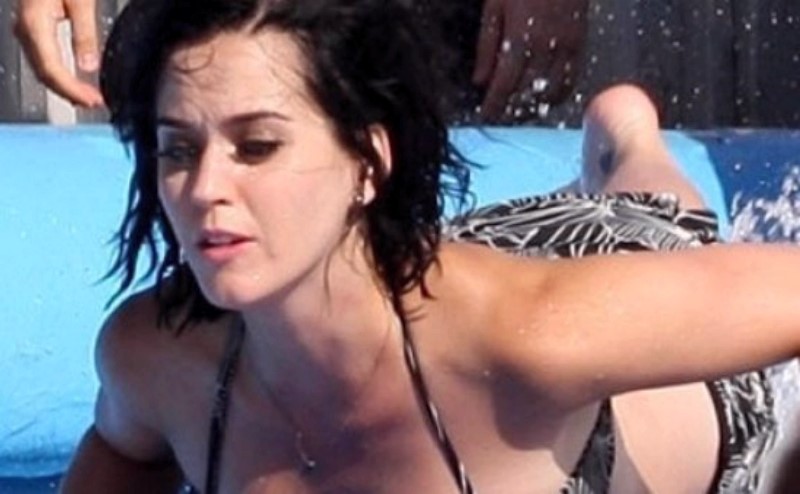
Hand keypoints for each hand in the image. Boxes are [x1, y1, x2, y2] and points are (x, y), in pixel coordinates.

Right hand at [14, 0, 103, 106]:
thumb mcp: (80, 0)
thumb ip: (84, 33)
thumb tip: (88, 65)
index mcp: (35, 23)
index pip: (52, 70)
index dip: (72, 90)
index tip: (93, 100)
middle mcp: (26, 29)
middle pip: (45, 74)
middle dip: (70, 93)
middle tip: (95, 102)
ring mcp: (26, 29)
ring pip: (42, 68)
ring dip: (66, 86)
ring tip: (89, 96)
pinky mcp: (33, 28)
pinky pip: (43, 58)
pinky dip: (60, 73)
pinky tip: (76, 79)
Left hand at [472, 0, 587, 120]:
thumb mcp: (494, 7)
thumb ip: (487, 46)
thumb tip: (480, 80)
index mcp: (519, 38)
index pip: (504, 85)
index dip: (494, 105)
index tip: (486, 118)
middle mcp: (544, 48)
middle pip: (527, 92)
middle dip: (513, 108)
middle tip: (503, 116)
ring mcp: (566, 46)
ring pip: (552, 90)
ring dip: (537, 105)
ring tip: (524, 111)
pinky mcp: (580, 42)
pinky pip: (572, 77)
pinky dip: (560, 93)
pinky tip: (549, 97)